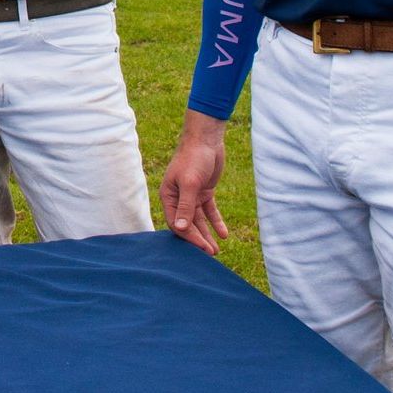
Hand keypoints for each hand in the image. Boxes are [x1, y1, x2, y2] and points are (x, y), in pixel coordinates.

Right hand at [159, 110, 231, 254]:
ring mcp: (192, 195)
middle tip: (211, 253)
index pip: (176, 222)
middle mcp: (178, 198)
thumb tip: (180, 227)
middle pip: (187, 224)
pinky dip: (216, 222)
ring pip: (199, 220)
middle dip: (198, 239)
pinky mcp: (204, 192)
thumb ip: (185, 206)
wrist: (207, 139)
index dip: (189, 236)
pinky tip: (224, 234)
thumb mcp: (190, 183)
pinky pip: (210, 211)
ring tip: (216, 250)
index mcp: (168, 195)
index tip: (202, 247)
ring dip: (207, 234)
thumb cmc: (193, 158)